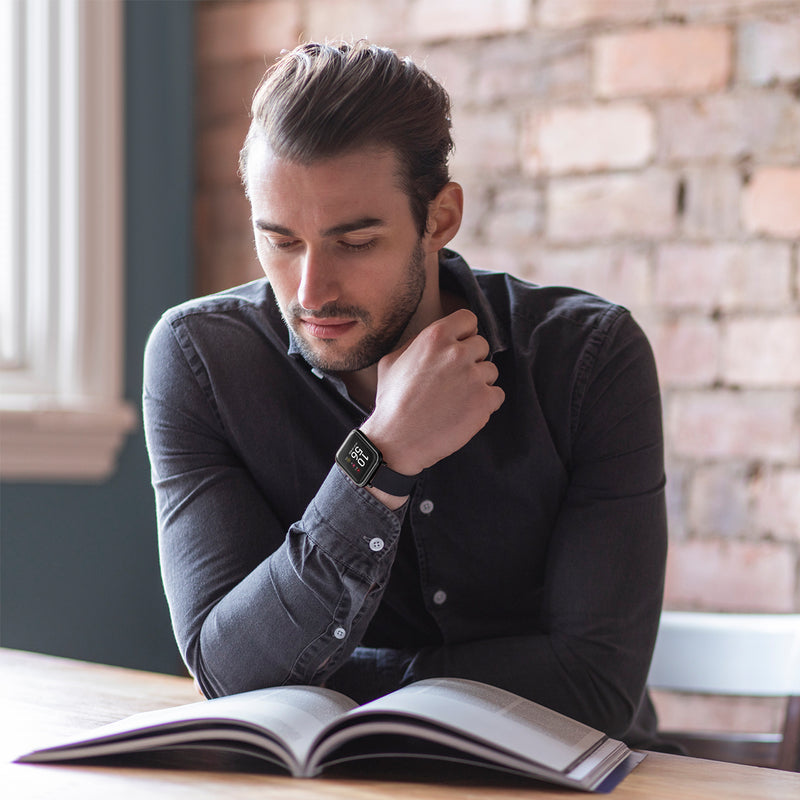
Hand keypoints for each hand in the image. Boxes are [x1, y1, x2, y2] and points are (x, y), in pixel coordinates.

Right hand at [361, 309, 504, 477]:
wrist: (397, 440)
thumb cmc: (392, 402)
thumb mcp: (392, 361)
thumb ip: (417, 343)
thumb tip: (436, 338)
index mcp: (435, 336)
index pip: (468, 319)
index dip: (465, 335)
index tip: (459, 349)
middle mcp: (457, 352)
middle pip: (483, 346)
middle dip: (471, 361)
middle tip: (453, 381)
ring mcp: (473, 376)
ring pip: (491, 371)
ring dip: (478, 383)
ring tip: (456, 400)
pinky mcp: (484, 401)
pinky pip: (497, 395)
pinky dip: (485, 404)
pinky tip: (464, 412)